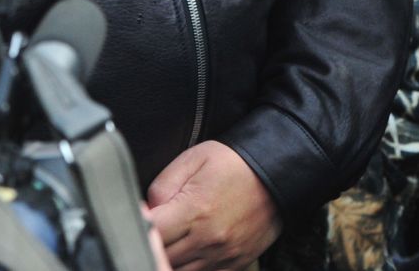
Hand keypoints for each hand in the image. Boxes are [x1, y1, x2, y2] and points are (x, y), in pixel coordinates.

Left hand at [145, 141, 281, 270]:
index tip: (144, 215)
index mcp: (195, 210)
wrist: (277, 172)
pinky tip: (192, 250)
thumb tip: (145, 211)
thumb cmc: (233, 163)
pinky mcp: (235, 264)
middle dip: (155, 242)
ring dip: (172, 258)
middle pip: (163, 256)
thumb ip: (162, 185)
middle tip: (160, 226)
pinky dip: (193, 267)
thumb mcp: (193, 158)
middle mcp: (209, 238)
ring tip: (176, 237)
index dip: (141, 224)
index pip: (151, 233)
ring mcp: (223, 255)